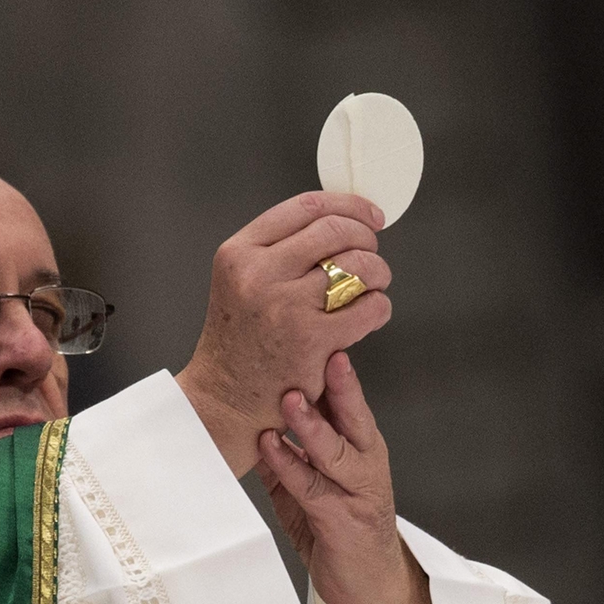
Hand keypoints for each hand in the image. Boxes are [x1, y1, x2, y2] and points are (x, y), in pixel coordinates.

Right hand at [176, 190, 393, 476]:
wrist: (225, 397)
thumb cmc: (241, 339)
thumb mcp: (241, 280)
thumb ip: (279, 249)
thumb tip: (342, 220)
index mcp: (239, 252)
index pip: (306, 206)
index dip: (348, 206)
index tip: (370, 216)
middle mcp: (258, 274)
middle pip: (336, 230)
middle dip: (366, 238)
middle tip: (370, 255)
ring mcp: (285, 306)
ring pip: (359, 265)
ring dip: (377, 273)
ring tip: (372, 286)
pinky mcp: (311, 339)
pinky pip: (369, 307)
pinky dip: (379, 308)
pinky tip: (369, 315)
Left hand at [256, 351, 431, 603]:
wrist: (368, 587)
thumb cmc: (337, 530)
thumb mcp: (309, 485)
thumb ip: (289, 453)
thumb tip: (255, 420)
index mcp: (359, 448)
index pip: (348, 402)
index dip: (335, 372)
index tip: (318, 336)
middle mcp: (365, 464)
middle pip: (353, 416)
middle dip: (338, 385)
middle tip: (321, 354)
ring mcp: (358, 493)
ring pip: (334, 450)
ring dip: (311, 424)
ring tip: (289, 398)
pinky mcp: (343, 521)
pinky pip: (313, 488)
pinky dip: (289, 466)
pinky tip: (270, 446)